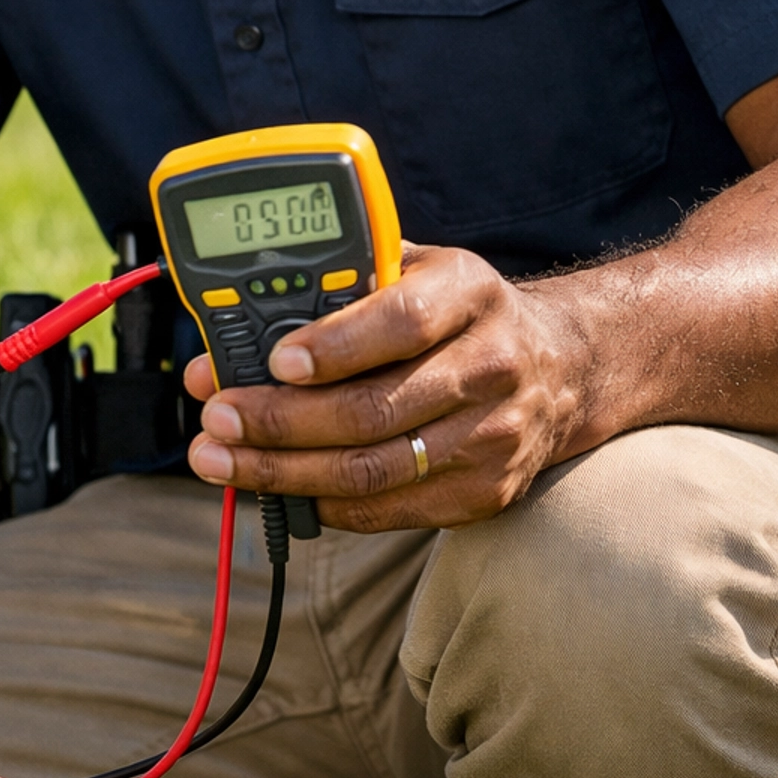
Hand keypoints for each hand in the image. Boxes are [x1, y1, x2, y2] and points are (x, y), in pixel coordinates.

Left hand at [184, 245, 587, 530]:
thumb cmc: (456, 312)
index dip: (334, 346)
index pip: (401, 322)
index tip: (274, 361)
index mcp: (468, 293)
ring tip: (222, 461)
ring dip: (284, 471)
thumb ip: (335, 290)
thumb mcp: (413, 270)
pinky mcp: (485, 492)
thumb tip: (237, 338)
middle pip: (372, 409)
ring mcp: (492, 436)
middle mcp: (490, 365)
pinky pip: (389, 507)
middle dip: (280, 421)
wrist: (560, 368)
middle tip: (217, 421)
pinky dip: (324, 501)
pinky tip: (279, 487)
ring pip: (372, 468)